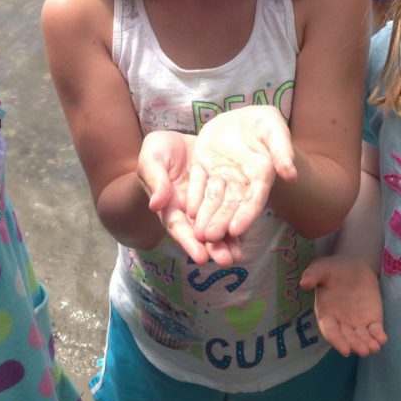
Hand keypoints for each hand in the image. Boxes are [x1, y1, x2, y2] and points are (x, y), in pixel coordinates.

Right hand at [136, 131, 241, 265]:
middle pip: (200, 233)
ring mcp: (206, 202)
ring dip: (227, 241)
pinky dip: (238, 220)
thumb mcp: (152, 159)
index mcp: (169, 204)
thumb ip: (155, 180)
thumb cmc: (158, 150)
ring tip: (239, 254)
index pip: (178, 226)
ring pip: (217, 224)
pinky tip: (248, 230)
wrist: (178, 140)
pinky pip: (230, 207)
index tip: (201, 257)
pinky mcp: (221, 191)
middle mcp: (188, 209)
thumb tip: (156, 205)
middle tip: (226, 260)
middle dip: (213, 247)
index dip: (189, 242)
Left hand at [185, 106, 296, 243]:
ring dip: (206, 216)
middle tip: (212, 238)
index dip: (245, 214)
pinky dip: (194, 197)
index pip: (253, 199)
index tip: (236, 230)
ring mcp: (220, 174)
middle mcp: (239, 180)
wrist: (242, 116)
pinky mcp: (202, 165)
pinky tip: (189, 211)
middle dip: (221, 222)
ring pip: (213, 198)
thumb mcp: (274, 128)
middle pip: (231, 204)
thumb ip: (282, 149)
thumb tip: (291, 174)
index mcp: (260, 175)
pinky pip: (198, 183)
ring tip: (199, 235)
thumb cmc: (264, 123)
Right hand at [301, 256, 386, 356]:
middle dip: (355, 345)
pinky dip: (379, 336)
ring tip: (374, 348)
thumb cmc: (334, 268)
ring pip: (362, 338)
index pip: (330, 331)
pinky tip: (383, 339)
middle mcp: (341, 323)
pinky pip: (375, 331)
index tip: (345, 350)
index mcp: (326, 314)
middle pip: (347, 338)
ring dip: (368, 344)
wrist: (354, 265)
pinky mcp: (372, 320)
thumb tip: (303, 282)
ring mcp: (357, 323)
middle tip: (363, 351)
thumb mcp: (321, 268)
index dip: (337, 341)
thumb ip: (313, 275)